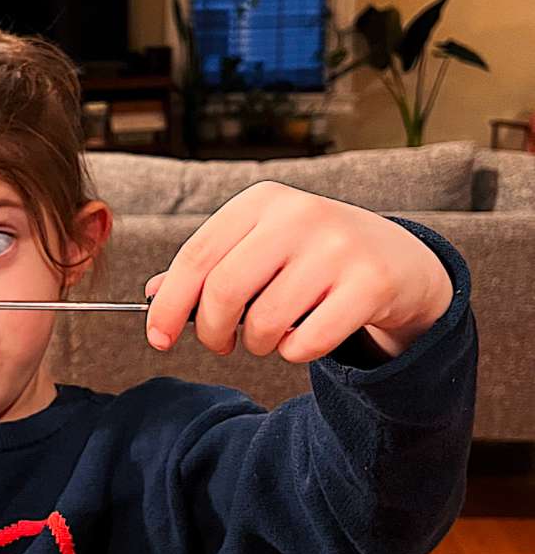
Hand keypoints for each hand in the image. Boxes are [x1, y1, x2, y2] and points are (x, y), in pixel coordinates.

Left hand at [145, 182, 452, 363]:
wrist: (399, 260)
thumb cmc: (312, 256)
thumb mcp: (261, 246)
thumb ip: (210, 268)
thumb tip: (153, 295)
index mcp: (262, 201)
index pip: (196, 257)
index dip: (169, 304)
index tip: (158, 338)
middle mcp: (299, 215)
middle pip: (224, 291)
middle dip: (211, 332)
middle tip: (220, 345)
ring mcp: (337, 248)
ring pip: (265, 322)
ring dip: (257, 345)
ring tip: (269, 336)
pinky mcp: (369, 284)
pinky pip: (306, 342)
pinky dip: (295, 353)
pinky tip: (304, 337)